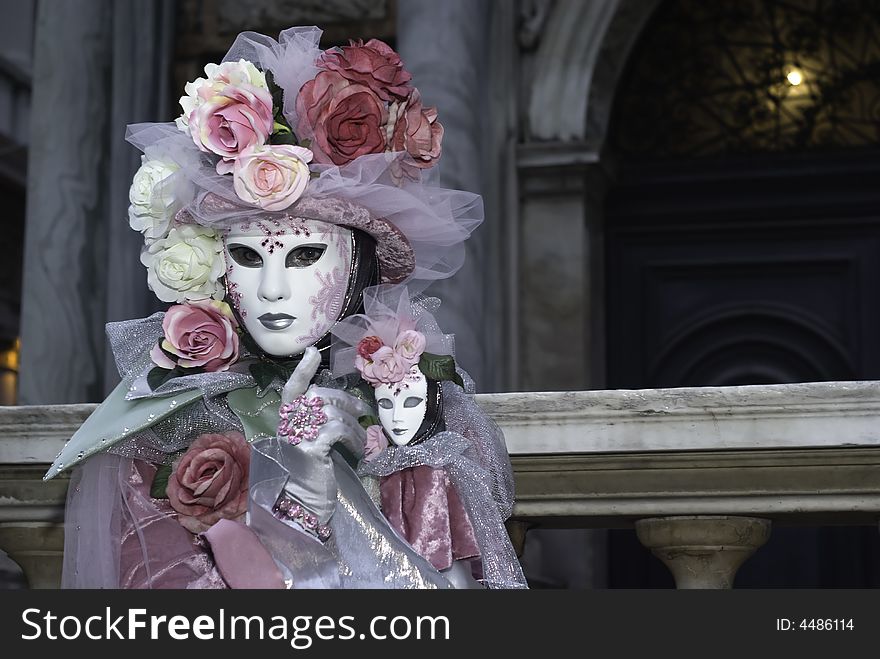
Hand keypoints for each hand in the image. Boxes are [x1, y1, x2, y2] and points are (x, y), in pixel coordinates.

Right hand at [277, 347, 370, 524]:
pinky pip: (338, 431)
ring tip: (366, 441)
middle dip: (346, 400)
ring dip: (356, 426)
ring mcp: (296, 437)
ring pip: (333, 413)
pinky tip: (362, 450)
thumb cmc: (311, 476)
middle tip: (364, 411)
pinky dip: (355, 438)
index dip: (303, 370)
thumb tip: (348, 407)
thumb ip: (320, 424)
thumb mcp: (314, 444)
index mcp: (286, 421)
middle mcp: (288, 425)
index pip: (292, 389)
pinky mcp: (309, 450)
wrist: (301, 506)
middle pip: (319, 396)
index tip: (312, 352)